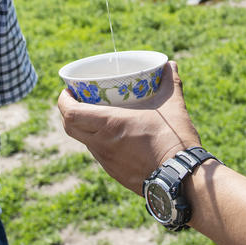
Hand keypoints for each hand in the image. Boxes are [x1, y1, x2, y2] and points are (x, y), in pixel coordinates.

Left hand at [57, 61, 201, 193]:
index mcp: (109, 125)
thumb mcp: (173, 106)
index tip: (68, 91)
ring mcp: (107, 162)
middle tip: (78, 100)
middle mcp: (102, 144)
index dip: (63, 100)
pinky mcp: (116, 174)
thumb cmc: (174, 141)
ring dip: (85, 128)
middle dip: (69, 112)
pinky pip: (100, 155)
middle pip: (70, 128)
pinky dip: (100, 143)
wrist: (182, 179)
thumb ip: (170, 83)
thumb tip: (170, 65)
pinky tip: (116, 138)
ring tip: (98, 117)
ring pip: (85, 142)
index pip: (70, 113)